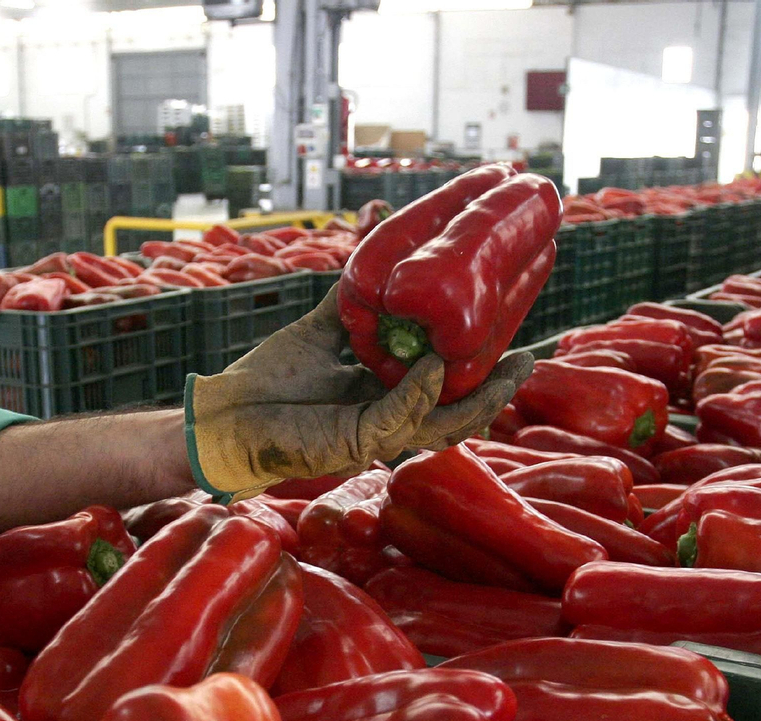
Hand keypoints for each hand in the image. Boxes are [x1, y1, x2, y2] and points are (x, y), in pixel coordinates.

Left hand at [185, 285, 531, 500]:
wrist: (230, 414)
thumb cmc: (273, 378)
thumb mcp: (325, 328)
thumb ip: (356, 297)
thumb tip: (379, 238)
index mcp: (389, 395)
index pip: (450, 385)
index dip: (485, 367)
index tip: (517, 336)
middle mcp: (392, 418)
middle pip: (461, 409)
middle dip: (500, 387)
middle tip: (530, 358)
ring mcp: (379, 434)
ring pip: (446, 423)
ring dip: (481, 398)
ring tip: (511, 370)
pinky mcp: (359, 443)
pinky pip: (402, 417)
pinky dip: (421, 390)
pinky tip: (436, 367)